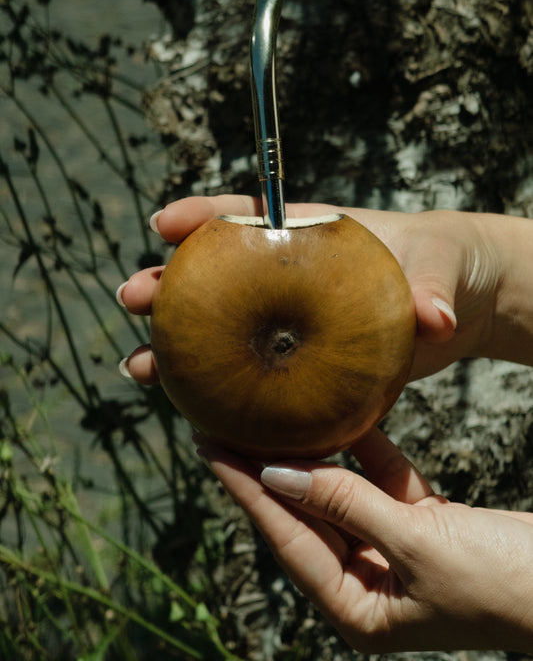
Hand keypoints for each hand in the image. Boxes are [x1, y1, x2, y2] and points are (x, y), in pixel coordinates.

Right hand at [117, 194, 524, 383]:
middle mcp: (285, 275)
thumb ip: (432, 287)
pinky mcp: (300, 363)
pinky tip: (187, 410)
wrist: (458, 302)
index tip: (165, 221)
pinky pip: (249, 376)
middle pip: (214, 277)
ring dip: (173, 347)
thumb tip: (434, 319)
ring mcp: (289, 322)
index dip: (202, 214)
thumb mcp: (440, 267)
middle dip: (166, 283)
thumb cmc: (443, 264)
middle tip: (132, 296)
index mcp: (307, 233)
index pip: (246, 216)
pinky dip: (215, 392)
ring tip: (137, 366)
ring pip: (219, 331)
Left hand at [195, 428, 532, 652]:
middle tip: (225, 421)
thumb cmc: (504, 584)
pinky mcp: (424, 524)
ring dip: (313, 454)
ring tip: (269, 413)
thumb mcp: (419, 545)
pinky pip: (383, 480)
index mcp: (358, 608)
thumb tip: (277, 476)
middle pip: (305, 513)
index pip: (286, 536)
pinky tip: (342, 414)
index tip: (208, 445)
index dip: (245, 488)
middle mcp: (369, 581)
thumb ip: (347, 506)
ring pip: (341, 493)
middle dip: (265, 468)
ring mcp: (396, 551)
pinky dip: (367, 449)